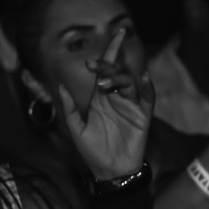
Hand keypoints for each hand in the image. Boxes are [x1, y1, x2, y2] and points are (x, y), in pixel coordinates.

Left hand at [63, 29, 153, 179]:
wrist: (109, 172)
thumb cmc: (93, 152)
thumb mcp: (75, 129)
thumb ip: (68, 108)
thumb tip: (60, 86)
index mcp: (101, 98)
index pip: (106, 71)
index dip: (110, 52)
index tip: (112, 36)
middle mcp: (117, 99)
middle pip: (118, 72)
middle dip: (110, 62)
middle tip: (93, 64)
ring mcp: (131, 106)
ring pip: (130, 83)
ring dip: (118, 79)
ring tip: (103, 85)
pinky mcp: (142, 117)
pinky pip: (147, 98)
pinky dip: (147, 87)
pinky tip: (143, 78)